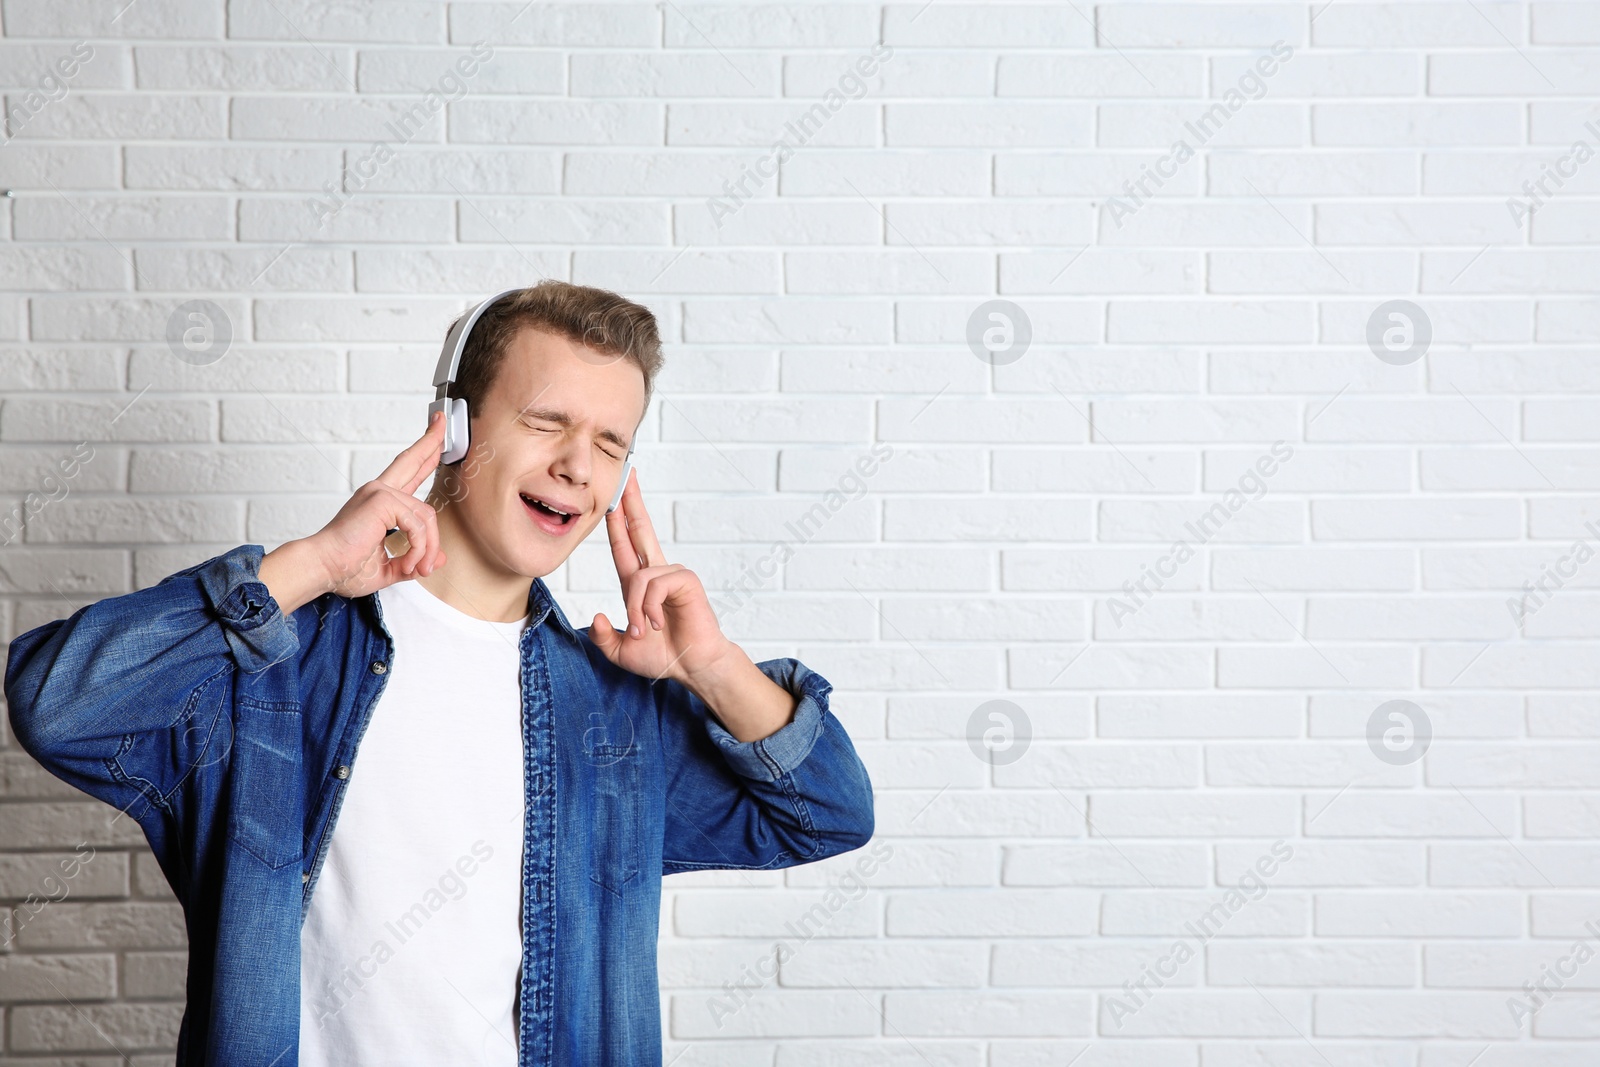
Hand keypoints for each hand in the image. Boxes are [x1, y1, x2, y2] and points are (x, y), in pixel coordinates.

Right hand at [264, 410, 448, 611]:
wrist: (322, 569)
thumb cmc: (344, 567)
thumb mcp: (389, 567)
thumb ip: (414, 560)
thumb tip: (440, 559)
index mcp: (379, 502)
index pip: (406, 472)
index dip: (423, 453)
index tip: (436, 435)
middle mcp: (379, 491)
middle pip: (411, 460)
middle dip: (431, 440)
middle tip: (442, 419)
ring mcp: (380, 493)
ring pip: (427, 516)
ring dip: (428, 548)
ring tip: (418, 568)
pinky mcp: (381, 500)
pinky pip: (418, 525)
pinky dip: (419, 548)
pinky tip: (410, 563)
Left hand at [588, 467, 732, 685]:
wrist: (691, 668)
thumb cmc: (663, 657)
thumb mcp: (621, 651)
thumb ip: (603, 637)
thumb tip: (595, 617)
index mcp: (638, 584)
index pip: (623, 545)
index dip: (616, 521)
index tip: (611, 498)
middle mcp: (655, 573)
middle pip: (640, 529)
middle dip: (632, 502)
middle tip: (627, 474)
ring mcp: (672, 575)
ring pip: (639, 577)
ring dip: (637, 609)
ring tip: (644, 630)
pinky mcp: (686, 580)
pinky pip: (655, 585)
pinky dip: (651, 608)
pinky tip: (658, 623)